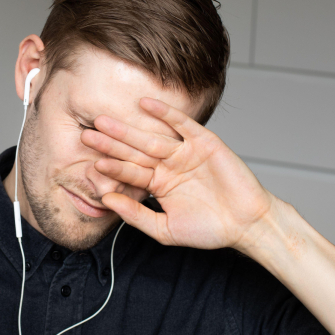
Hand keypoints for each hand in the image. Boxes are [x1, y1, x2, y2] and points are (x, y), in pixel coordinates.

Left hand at [81, 97, 278, 251]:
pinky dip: (165, 113)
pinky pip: (182, 124)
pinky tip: (145, 104)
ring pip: (151, 138)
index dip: (111, 167)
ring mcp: (185, 152)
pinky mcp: (204, 142)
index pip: (129, 173)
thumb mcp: (165, 229)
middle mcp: (168, 166)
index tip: (89, 162)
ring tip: (104, 121)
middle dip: (111, 144)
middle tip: (87, 135)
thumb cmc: (209, 230)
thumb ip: (136, 215)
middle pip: (134, 152)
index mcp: (158, 184)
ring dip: (128, 129)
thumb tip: (107, 201)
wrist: (247, 224)